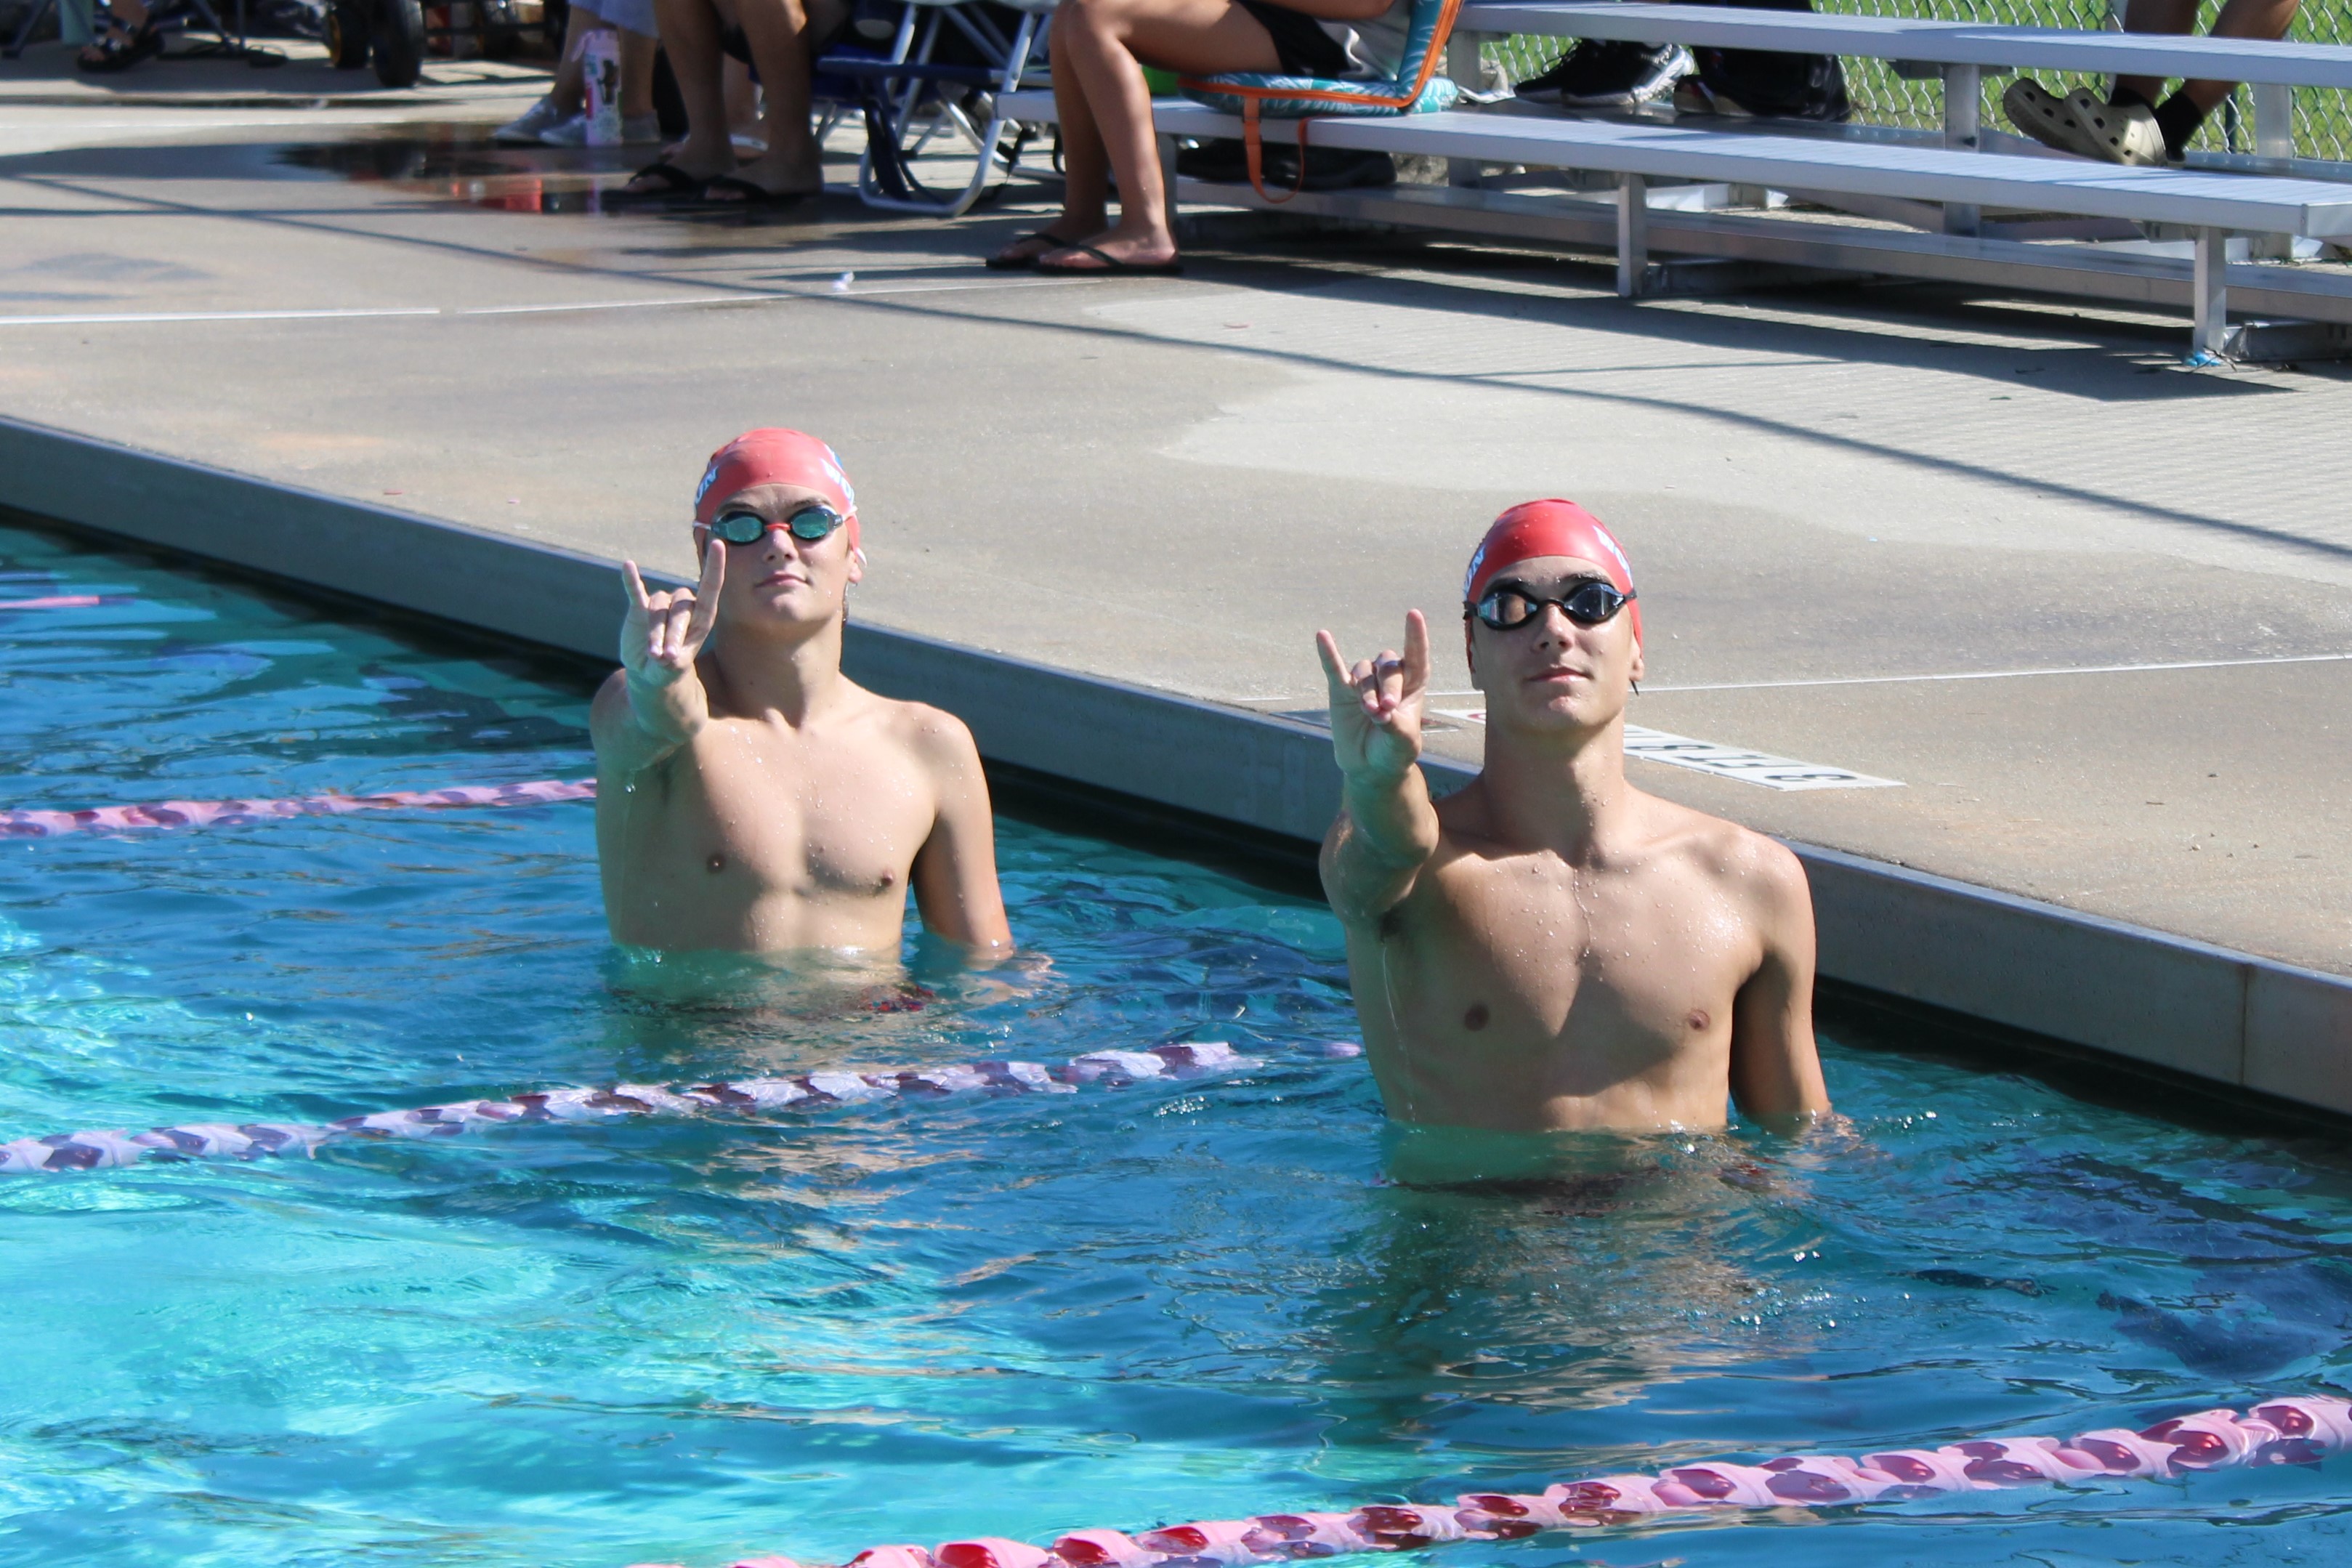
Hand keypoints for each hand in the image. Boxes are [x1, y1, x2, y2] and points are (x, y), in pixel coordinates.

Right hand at [621, 546, 722, 688]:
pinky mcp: (639, 609)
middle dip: (673, 633)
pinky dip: (631, 580)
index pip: (710, 587)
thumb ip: (671, 658)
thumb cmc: (670, 667)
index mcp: (702, 617)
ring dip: (655, 632)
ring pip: (658, 610)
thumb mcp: (676, 666)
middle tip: (666, 656)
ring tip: (654, 654)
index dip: (714, 566)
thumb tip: (660, 653)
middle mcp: (682, 606)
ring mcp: (660, 606)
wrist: (650, 671)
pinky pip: (635, 591)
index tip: (718, 544)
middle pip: (680, 609)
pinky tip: (628, 565)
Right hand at [1315, 610, 1429, 785]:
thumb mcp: (1403, 742)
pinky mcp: (1341, 691)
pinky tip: (1322, 636)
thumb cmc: (1394, 752)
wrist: (1370, 768)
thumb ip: (1395, 725)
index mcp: (1413, 685)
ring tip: (1370, 713)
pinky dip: (1328, 653)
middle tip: (1384, 712)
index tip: (1413, 614)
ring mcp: (1363, 683)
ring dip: (1367, 690)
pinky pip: (1333, 668)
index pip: (1416, 656)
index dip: (1416, 636)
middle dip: (1387, 687)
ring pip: (1364, 672)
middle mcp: (1389, 678)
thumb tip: (1380, 710)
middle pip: (1388, 666)